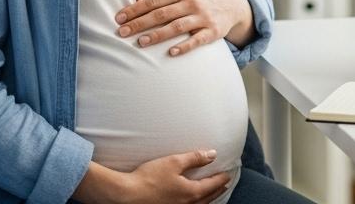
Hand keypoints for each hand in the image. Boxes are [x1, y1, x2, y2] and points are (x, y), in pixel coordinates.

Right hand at [74, 151, 229, 203]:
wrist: (126, 195)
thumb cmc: (148, 178)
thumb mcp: (173, 162)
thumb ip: (195, 158)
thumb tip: (212, 155)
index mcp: (191, 192)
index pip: (212, 185)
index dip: (221, 178)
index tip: (228, 174)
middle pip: (208, 197)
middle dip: (217, 189)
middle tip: (224, 184)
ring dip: (209, 199)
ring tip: (211, 194)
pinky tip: (191, 201)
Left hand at [114, 0, 252, 55]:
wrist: (233, 2)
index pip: (153, 0)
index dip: (135, 9)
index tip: (119, 18)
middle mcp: (192, 2)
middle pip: (161, 14)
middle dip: (140, 23)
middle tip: (122, 32)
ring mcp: (202, 17)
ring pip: (177, 27)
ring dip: (158, 35)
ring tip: (140, 42)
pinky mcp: (212, 31)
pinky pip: (197, 40)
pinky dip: (185, 46)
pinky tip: (171, 52)